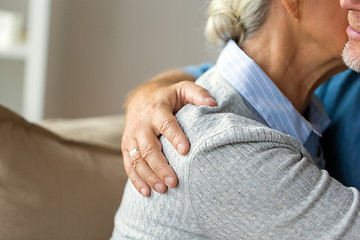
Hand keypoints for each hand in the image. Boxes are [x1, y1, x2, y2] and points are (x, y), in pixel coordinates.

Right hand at [122, 71, 216, 196]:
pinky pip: (128, 164)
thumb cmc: (168, 97)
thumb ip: (198, 94)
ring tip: (163, 189)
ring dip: (149, 175)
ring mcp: (131, 136)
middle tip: (173, 181)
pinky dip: (136, 179)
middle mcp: (141, 123)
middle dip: (160, 166)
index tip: (186, 150)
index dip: (175, 136)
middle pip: (149, 147)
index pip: (166, 123)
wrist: (141, 97)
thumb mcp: (183, 88)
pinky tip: (147, 192)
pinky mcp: (126, 146)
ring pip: (137, 159)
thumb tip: (214, 104)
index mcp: (157, 109)